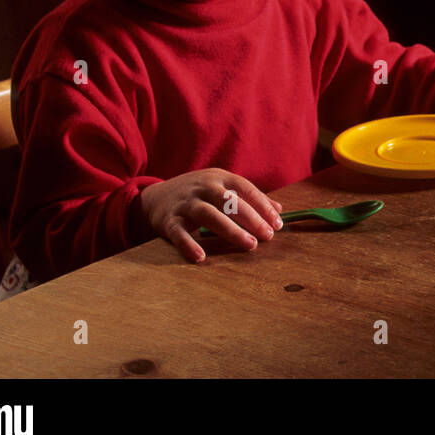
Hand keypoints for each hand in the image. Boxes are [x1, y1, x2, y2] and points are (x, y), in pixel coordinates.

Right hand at [139, 168, 284, 264]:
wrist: (155, 197)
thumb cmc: (198, 194)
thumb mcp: (222, 188)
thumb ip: (248, 198)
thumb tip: (279, 209)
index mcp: (219, 177)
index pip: (245, 188)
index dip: (263, 205)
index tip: (277, 224)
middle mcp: (203, 187)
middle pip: (229, 201)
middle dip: (251, 218)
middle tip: (267, 236)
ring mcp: (185, 203)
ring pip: (209, 214)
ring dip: (231, 230)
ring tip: (250, 245)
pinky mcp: (168, 220)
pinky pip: (179, 233)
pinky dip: (189, 245)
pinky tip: (201, 257)